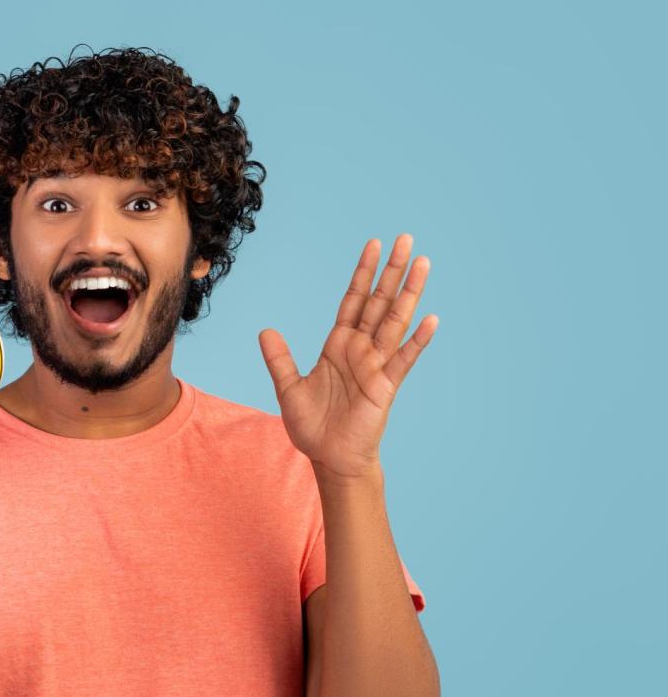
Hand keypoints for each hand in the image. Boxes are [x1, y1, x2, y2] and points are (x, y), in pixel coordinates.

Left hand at [259, 234, 436, 480]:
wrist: (329, 458)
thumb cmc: (313, 426)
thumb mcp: (288, 388)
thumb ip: (279, 359)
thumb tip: (265, 330)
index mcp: (338, 345)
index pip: (354, 300)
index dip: (363, 274)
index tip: (373, 245)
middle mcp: (360, 349)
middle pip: (379, 301)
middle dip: (390, 271)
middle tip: (405, 238)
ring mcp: (376, 365)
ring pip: (395, 321)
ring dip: (409, 293)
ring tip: (423, 263)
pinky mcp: (385, 386)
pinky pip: (403, 359)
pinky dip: (417, 340)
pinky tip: (430, 319)